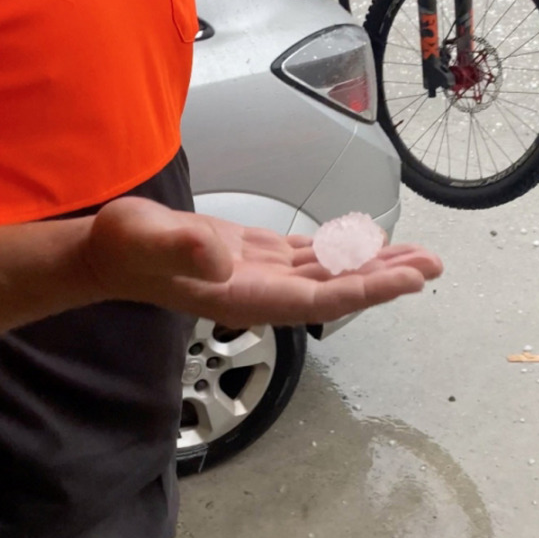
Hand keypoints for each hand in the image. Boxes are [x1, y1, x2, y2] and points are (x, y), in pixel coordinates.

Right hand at [82, 197, 442, 326]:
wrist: (106, 253)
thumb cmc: (122, 247)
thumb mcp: (146, 239)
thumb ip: (183, 248)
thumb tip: (221, 256)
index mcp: (240, 295)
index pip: (316, 298)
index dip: (364, 289)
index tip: (407, 280)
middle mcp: (257, 290)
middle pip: (333, 290)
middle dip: (383, 280)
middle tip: (432, 266)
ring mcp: (257, 275)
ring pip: (326, 274)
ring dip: (369, 265)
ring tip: (416, 255)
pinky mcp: (253, 257)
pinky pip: (307, 258)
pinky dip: (339, 250)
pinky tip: (363, 243)